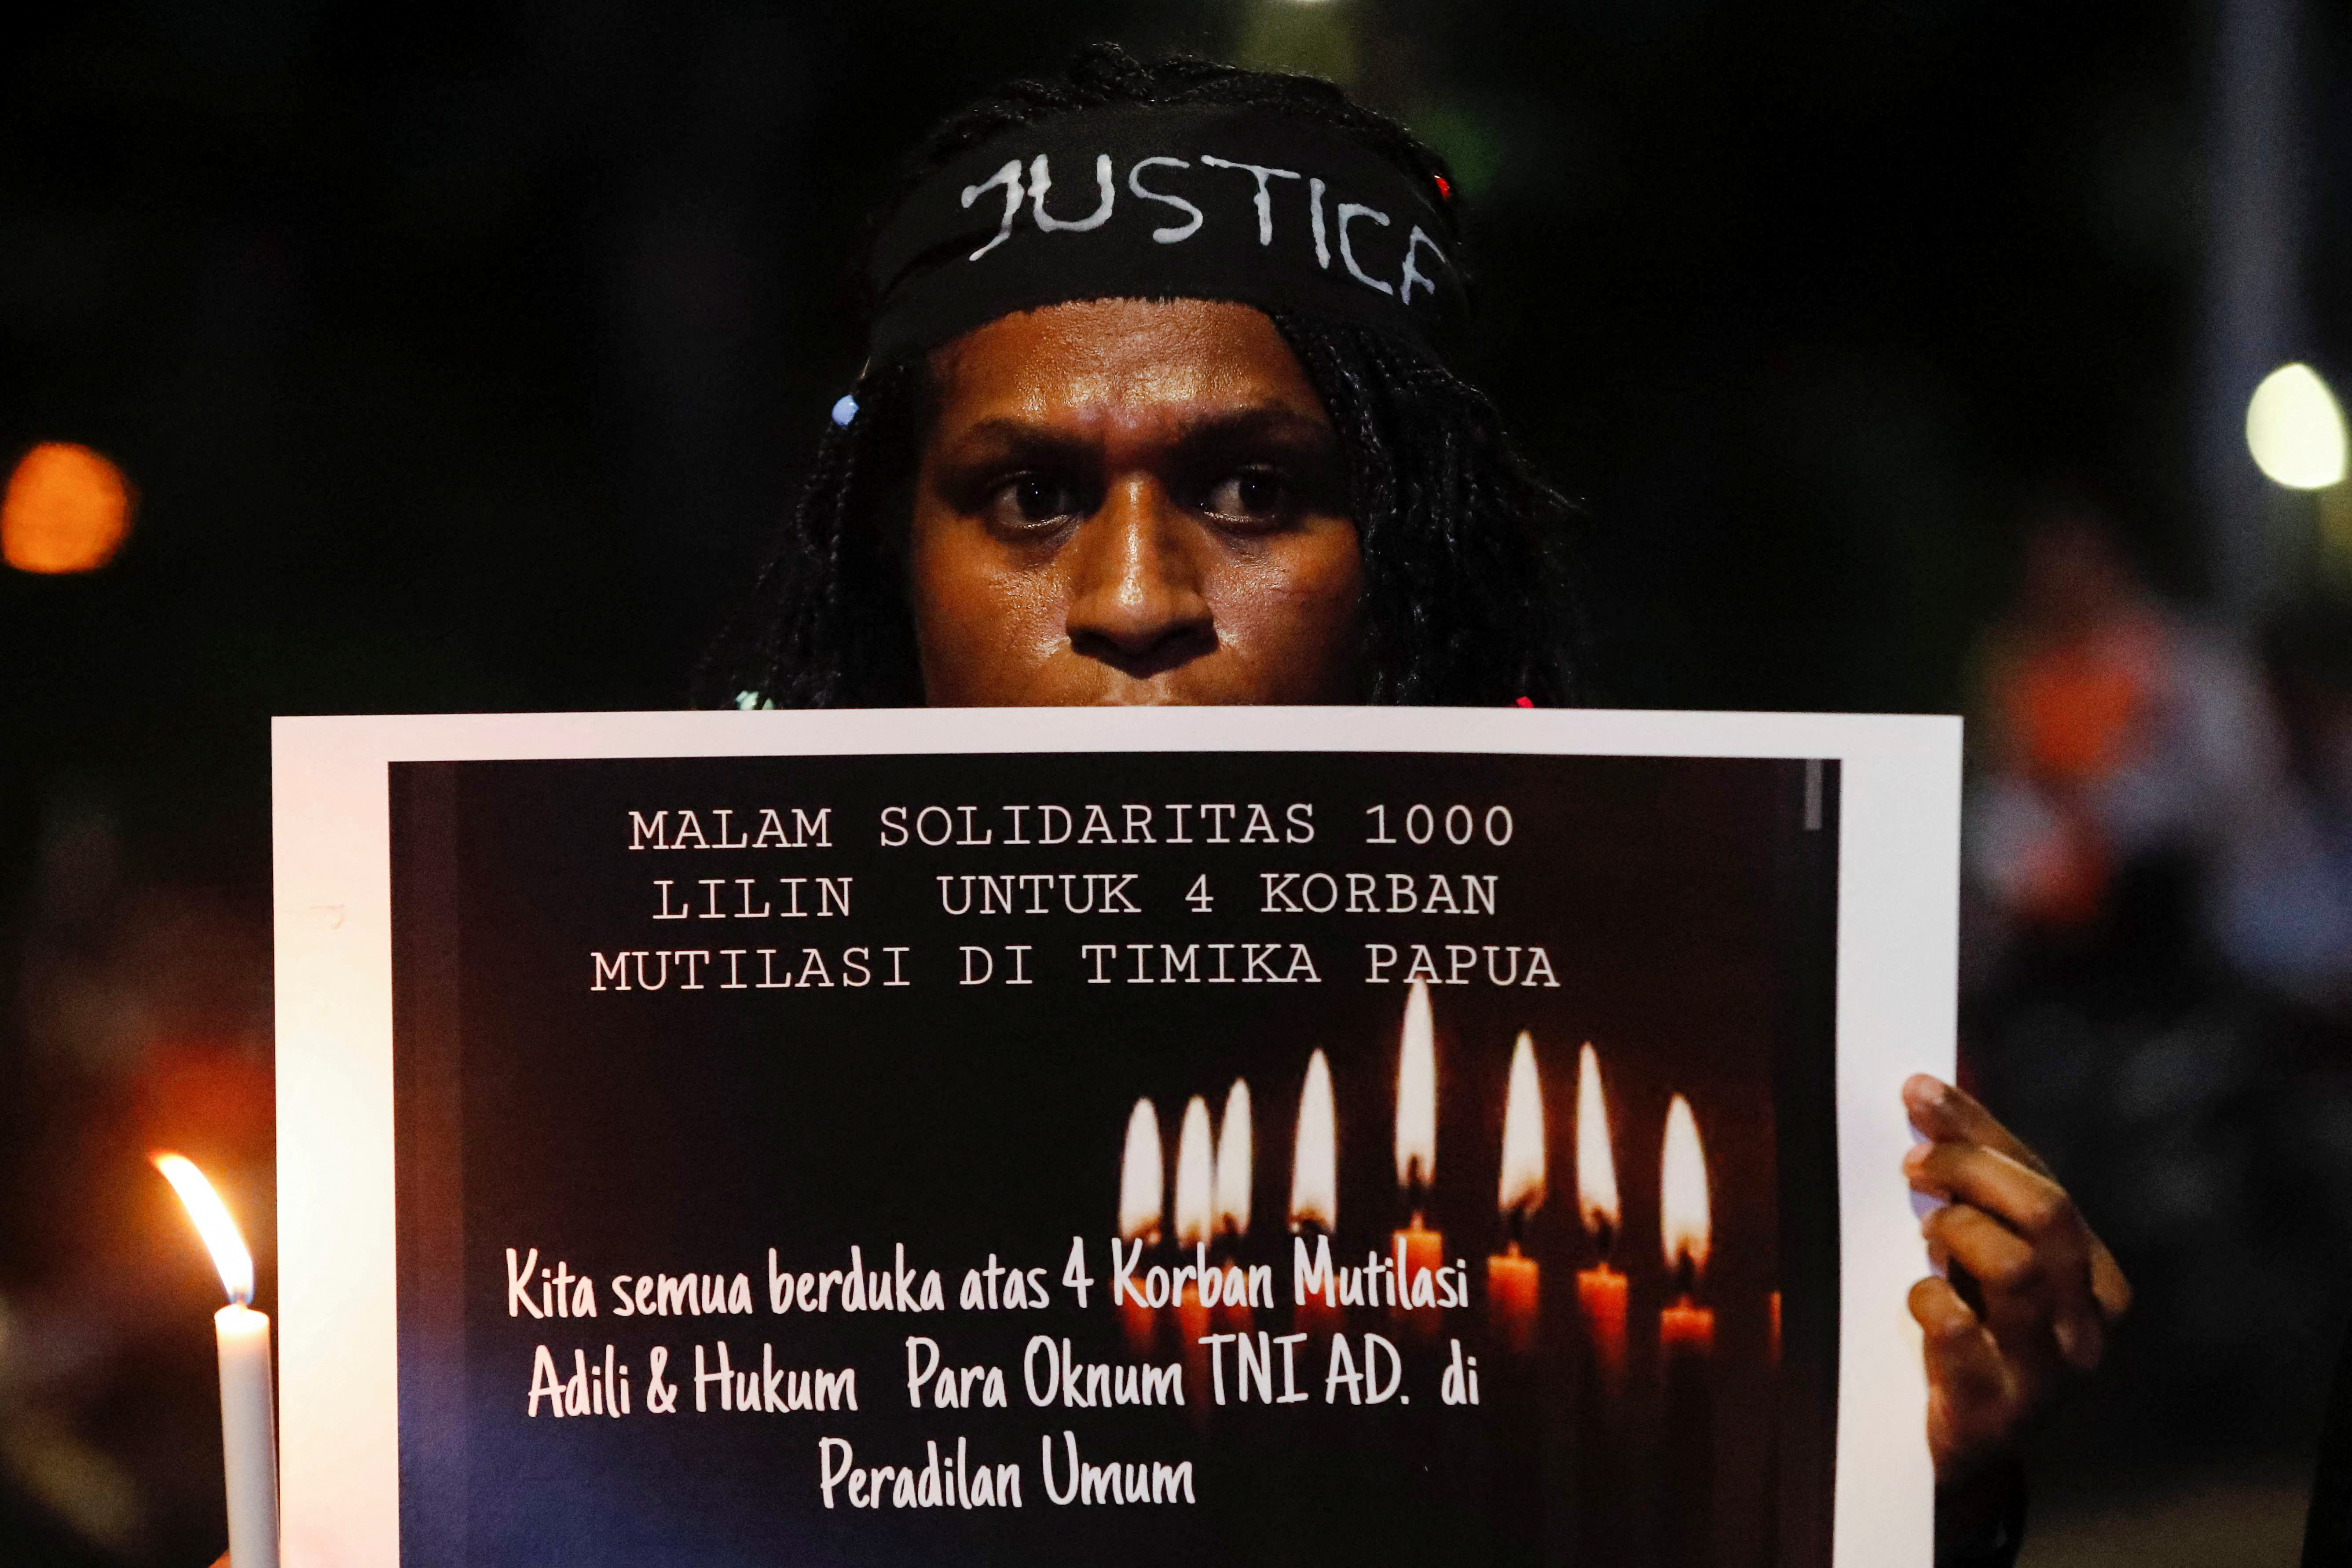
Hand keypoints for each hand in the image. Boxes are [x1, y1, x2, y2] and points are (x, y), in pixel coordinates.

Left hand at [1902, 1074, 2128, 1517]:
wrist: (1956, 1451)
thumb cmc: (1965, 1336)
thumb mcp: (1980, 1263)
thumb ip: (1973, 1199)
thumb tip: (1926, 1107)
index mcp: (2091, 1275)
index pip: (2042, 1177)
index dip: (1977, 1127)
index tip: (1918, 1089)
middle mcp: (2084, 1322)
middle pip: (2046, 1213)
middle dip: (1971, 1166)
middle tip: (1912, 1162)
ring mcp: (2046, 1372)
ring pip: (2017, 1268)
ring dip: (1959, 1230)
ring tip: (1925, 1230)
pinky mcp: (1995, 1412)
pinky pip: (1961, 1335)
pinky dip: (1929, 1302)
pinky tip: (1918, 1298)